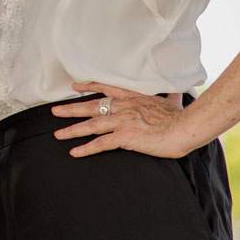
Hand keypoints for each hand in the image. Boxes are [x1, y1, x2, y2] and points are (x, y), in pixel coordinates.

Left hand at [52, 81, 197, 157]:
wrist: (185, 127)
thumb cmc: (181, 116)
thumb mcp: (173, 101)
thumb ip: (170, 96)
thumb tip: (177, 91)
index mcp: (132, 97)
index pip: (105, 88)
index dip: (88, 87)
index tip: (75, 87)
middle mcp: (123, 107)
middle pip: (91, 106)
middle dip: (71, 108)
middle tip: (54, 110)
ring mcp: (121, 121)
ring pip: (90, 125)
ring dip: (72, 130)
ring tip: (57, 134)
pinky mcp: (123, 137)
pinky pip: (100, 144)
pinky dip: (86, 148)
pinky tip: (74, 152)